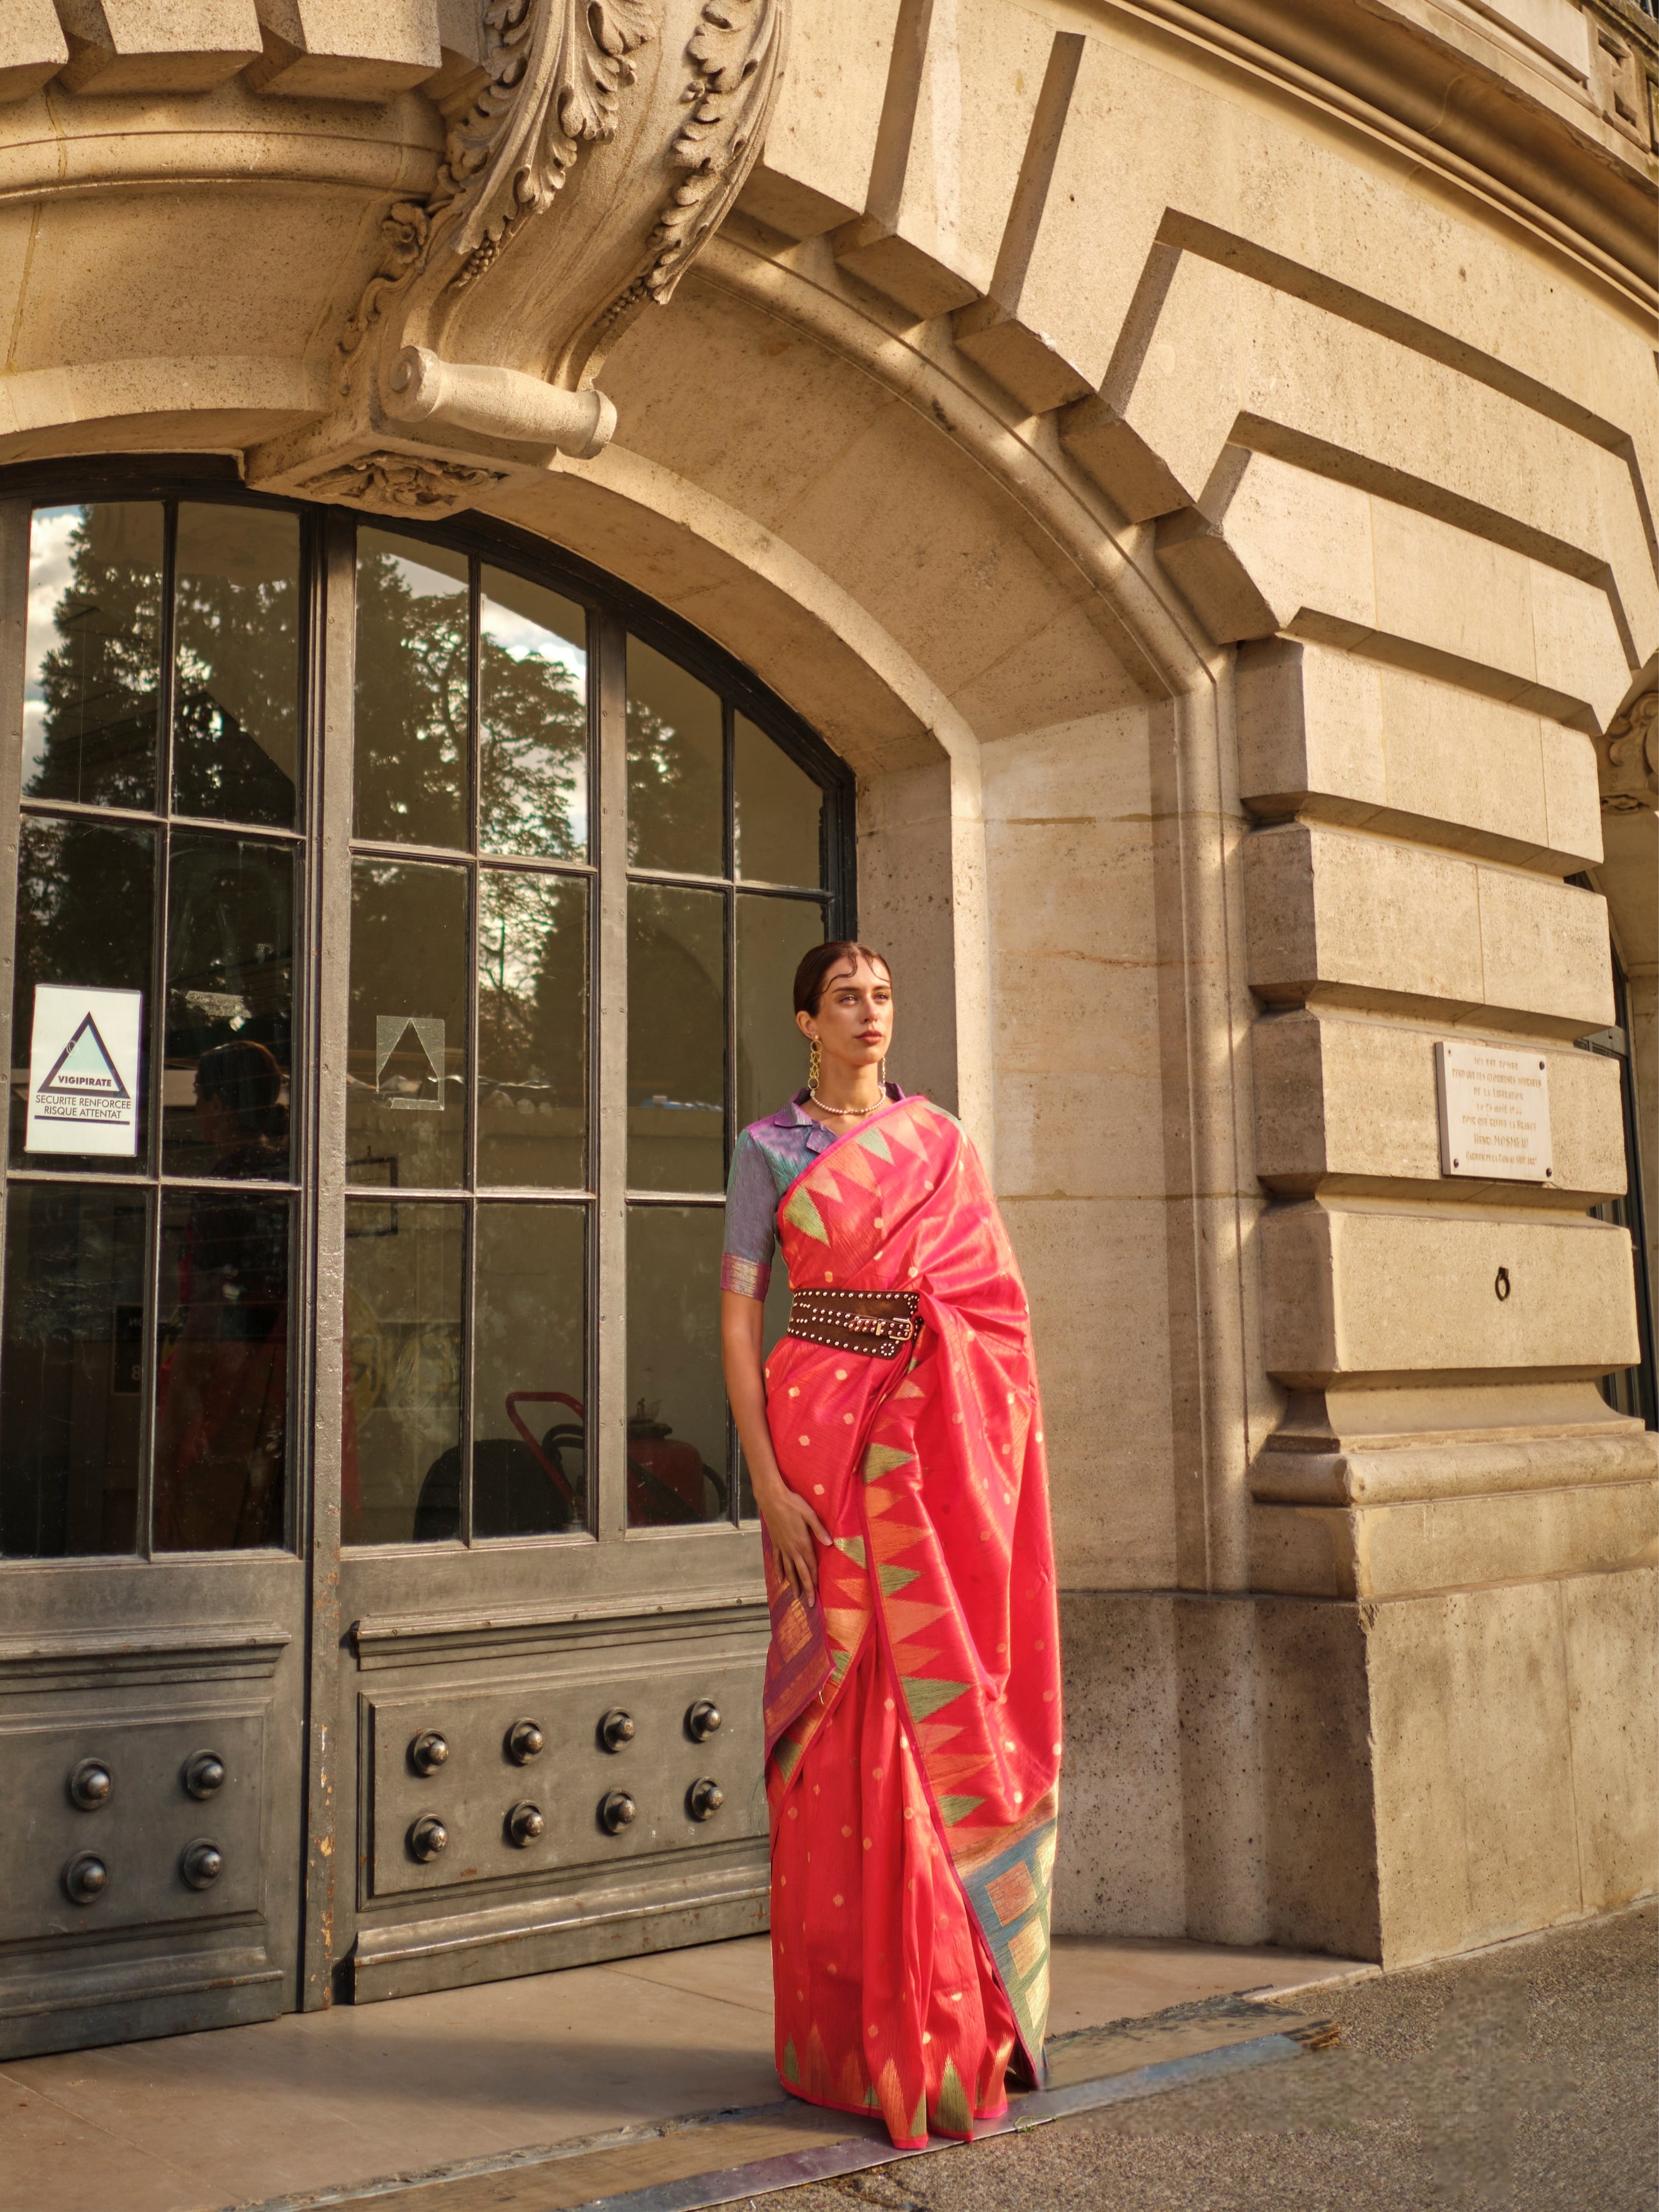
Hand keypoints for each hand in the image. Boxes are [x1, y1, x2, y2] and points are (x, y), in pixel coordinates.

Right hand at [756, 1477, 830, 1604]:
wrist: (771, 1498)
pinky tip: (781, 1579)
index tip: (818, 1591)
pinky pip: (777, 1560)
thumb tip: (830, 1543)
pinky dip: (779, 1571)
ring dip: (793, 1584)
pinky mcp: (775, 1543)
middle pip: (800, 1572)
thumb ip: (819, 1530)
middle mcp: (792, 1548)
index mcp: (802, 1542)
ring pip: (788, 1569)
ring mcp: (782, 1547)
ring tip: (796, 1596)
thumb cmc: (792, 1503)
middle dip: (806, 1588)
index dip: (814, 1579)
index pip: (811, 1565)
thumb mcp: (809, 1514)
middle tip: (810, 1603)